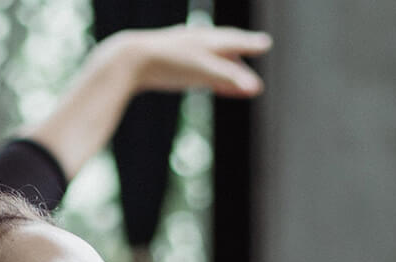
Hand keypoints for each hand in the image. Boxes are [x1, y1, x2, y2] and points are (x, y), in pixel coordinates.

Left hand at [102, 25, 270, 98]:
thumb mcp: (205, 71)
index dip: (251, 43)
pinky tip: (204, 80)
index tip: (265, 43)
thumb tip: (256, 88)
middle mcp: (197, 41)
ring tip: (234, 79)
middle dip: (240, 53)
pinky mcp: (168, 62)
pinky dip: (206, 75)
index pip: (236, 41)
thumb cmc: (170, 63)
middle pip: (224, 46)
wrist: (131, 60)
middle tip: (254, 51)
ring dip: (224, 68)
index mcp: (209, 39)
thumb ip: (231, 78)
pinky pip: (194, 68)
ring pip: (209, 58)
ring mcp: (182, 50)